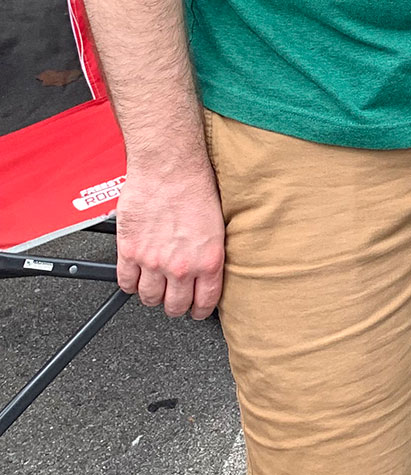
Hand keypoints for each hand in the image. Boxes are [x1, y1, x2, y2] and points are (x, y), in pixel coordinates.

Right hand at [115, 155, 224, 319]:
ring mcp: (153, 262)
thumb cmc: (196, 184)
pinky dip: (130, 282)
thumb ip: (209, 252)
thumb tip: (206, 269)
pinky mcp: (129, 252)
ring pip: (149, 299)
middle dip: (176, 305)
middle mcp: (181, 266)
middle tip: (175, 297)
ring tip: (156, 284)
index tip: (197, 309)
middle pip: (174, 306)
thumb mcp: (217, 223)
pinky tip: (137, 274)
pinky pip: (126, 283)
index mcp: (208, 259)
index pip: (205, 303)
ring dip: (152, 295)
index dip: (200, 310)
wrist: (169, 167)